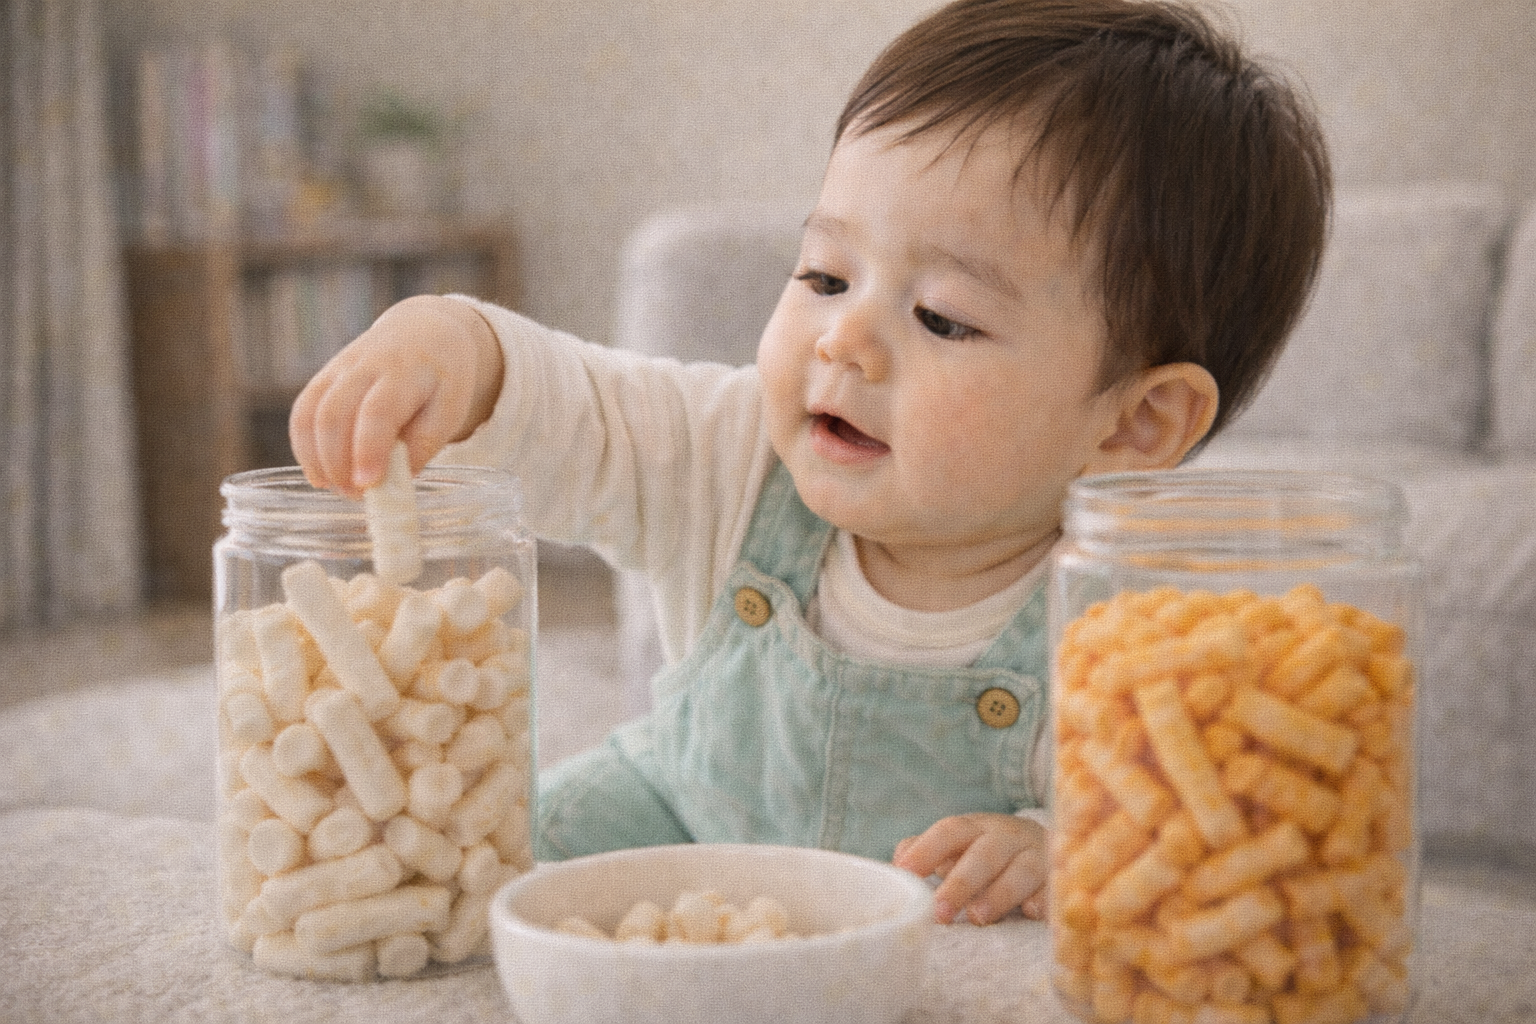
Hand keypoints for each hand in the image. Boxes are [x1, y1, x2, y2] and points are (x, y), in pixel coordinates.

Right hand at [288, 295, 503, 497]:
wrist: (424, 331)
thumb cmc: (441, 379)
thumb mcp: (449, 409)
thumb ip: (423, 444)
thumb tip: (391, 481)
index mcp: (406, 372)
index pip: (378, 411)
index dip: (368, 449)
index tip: (367, 484)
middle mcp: (366, 366)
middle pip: (335, 413)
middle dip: (338, 461)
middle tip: (354, 495)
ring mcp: (339, 369)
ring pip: (311, 413)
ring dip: (317, 458)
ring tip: (337, 488)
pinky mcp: (323, 377)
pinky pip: (302, 412)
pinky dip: (304, 447)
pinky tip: (319, 474)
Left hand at [893, 812, 1048, 924]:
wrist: (1043, 844)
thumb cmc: (985, 851)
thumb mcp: (957, 845)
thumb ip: (923, 851)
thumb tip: (892, 868)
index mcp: (975, 827)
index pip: (949, 831)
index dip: (926, 850)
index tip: (904, 872)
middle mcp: (1006, 837)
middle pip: (984, 854)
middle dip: (961, 883)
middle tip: (939, 912)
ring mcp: (1036, 857)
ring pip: (1020, 871)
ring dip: (999, 894)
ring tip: (978, 918)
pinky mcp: (1059, 880)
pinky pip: (1055, 889)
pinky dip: (1045, 900)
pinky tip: (1032, 913)